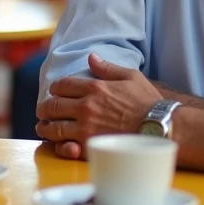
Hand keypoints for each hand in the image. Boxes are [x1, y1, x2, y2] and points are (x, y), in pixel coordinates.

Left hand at [35, 53, 161, 159]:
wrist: (160, 127)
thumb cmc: (148, 102)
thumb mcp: (130, 76)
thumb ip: (107, 68)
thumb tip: (91, 57)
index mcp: (94, 88)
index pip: (62, 85)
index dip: (55, 88)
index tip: (54, 92)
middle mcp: (86, 107)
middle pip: (52, 106)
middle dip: (44, 108)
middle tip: (43, 111)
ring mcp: (86, 128)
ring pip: (53, 128)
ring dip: (45, 127)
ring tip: (44, 128)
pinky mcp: (90, 147)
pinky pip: (65, 147)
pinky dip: (58, 145)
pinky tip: (59, 143)